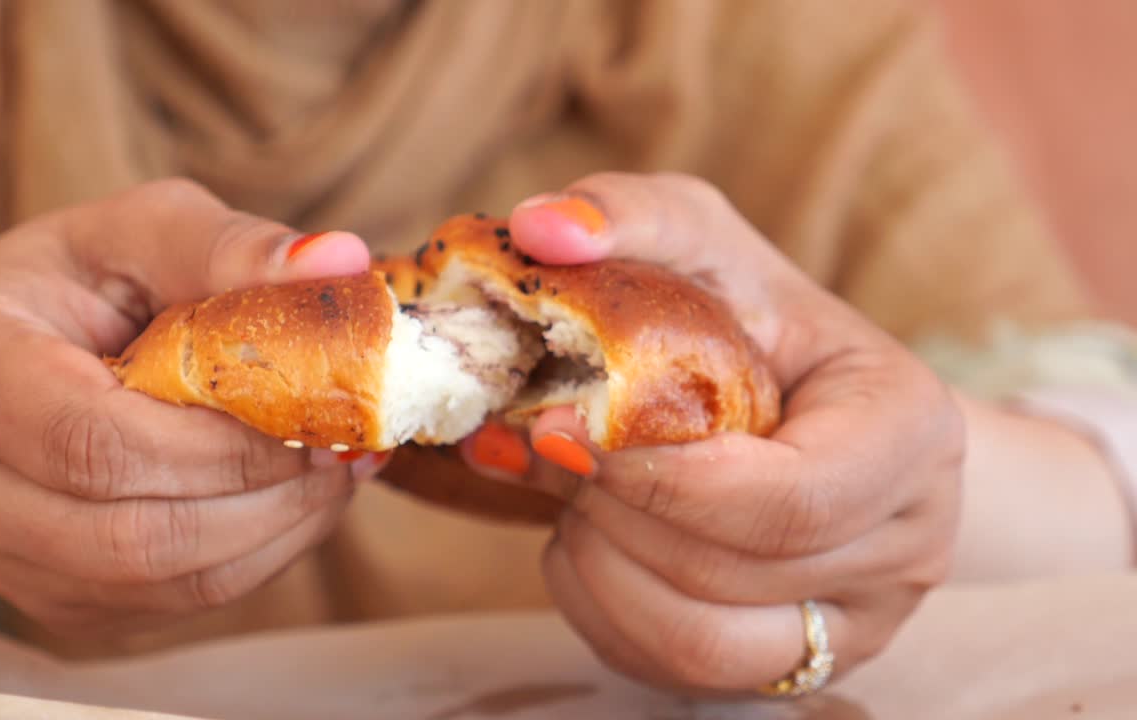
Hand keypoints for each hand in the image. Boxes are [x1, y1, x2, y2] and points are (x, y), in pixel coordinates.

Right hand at [0, 179, 388, 633]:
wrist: (0, 357)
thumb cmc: (73, 281)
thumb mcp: (136, 231)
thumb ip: (226, 246)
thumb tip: (340, 263)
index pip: (88, 439)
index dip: (215, 443)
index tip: (308, 410)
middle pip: (125, 534)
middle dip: (257, 494)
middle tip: (341, 447)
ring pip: (154, 581)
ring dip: (272, 534)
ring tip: (335, 473)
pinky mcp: (53, 596)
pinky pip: (168, 603)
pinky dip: (256, 557)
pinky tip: (299, 501)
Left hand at [461, 173, 963, 692]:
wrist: (802, 397)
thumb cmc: (752, 316)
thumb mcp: (702, 240)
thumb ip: (631, 216)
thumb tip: (541, 231)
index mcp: (908, 428)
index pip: (790, 498)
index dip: (661, 479)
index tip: (564, 430)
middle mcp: (910, 539)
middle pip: (730, 570)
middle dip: (612, 510)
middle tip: (554, 448)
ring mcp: (865, 617)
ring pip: (701, 641)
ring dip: (601, 565)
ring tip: (578, 493)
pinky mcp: (805, 662)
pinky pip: (684, 674)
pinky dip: (605, 611)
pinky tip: (593, 541)